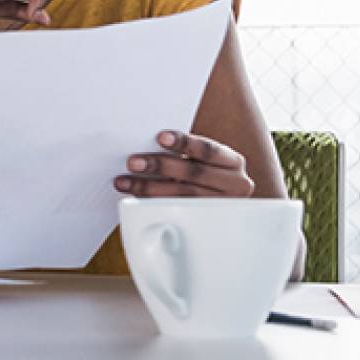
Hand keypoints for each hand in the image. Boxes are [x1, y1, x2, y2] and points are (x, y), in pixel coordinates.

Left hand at [115, 130, 254, 197]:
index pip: (208, 149)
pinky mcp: (207, 222)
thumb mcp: (204, 161)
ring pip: (183, 195)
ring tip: (125, 182)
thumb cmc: (204, 173)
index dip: (184, 143)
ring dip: (149, 188)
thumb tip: (149, 142)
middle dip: (160, 166)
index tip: (160, 137)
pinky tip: (136, 198)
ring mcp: (221, 206)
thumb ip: (185, 153)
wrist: (221, 200)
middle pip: (194, 173)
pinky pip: (178, 211)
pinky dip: (153, 202)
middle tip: (133, 162)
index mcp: (233, 162)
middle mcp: (234, 184)